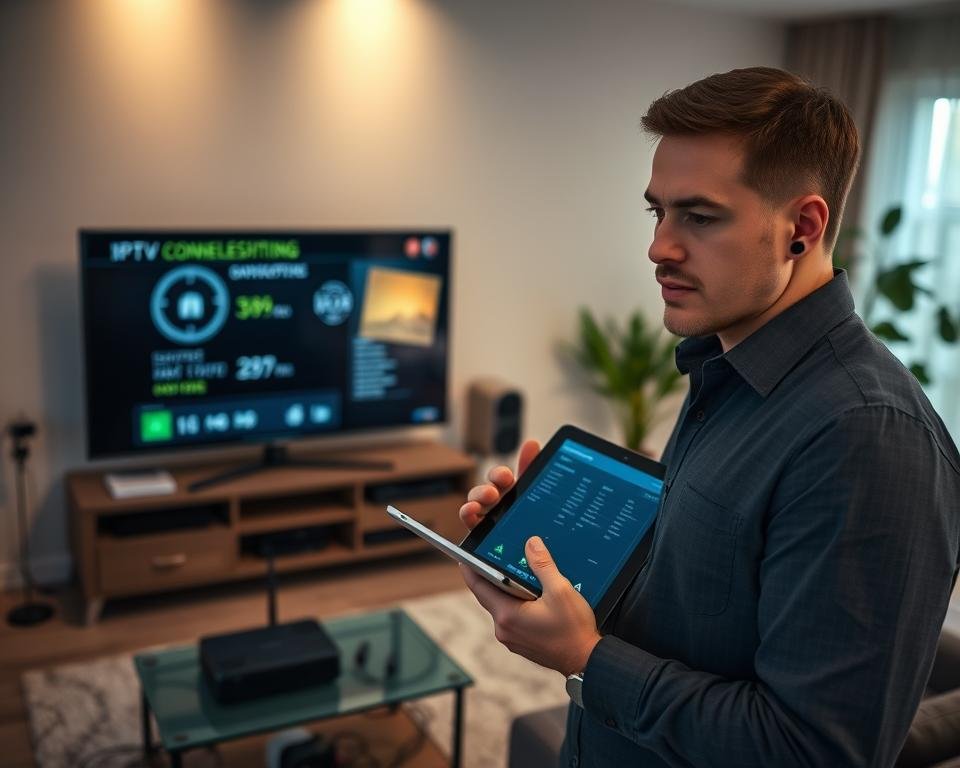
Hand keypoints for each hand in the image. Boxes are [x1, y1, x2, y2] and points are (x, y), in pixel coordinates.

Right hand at [459, 439, 540, 530]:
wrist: (532, 553)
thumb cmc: (531, 520)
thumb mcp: (535, 494)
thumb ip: (531, 469)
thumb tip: (531, 443)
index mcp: (511, 491)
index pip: (502, 478)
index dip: (500, 474)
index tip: (506, 476)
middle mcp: (497, 502)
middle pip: (487, 488)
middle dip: (489, 486)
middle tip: (497, 489)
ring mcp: (486, 516)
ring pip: (475, 500)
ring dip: (479, 495)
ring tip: (490, 496)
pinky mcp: (479, 531)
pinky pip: (469, 519)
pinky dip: (467, 512)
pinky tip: (471, 509)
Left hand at [461, 535, 600, 675]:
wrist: (586, 661)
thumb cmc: (573, 630)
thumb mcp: (560, 590)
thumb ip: (543, 565)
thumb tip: (531, 544)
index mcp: (507, 615)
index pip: (479, 586)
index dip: (470, 568)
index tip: (464, 554)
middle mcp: (504, 628)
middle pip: (488, 595)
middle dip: (491, 575)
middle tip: (495, 555)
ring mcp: (511, 638)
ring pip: (501, 606)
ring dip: (506, 589)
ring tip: (516, 571)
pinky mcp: (520, 641)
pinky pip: (511, 616)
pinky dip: (515, 602)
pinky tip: (530, 593)